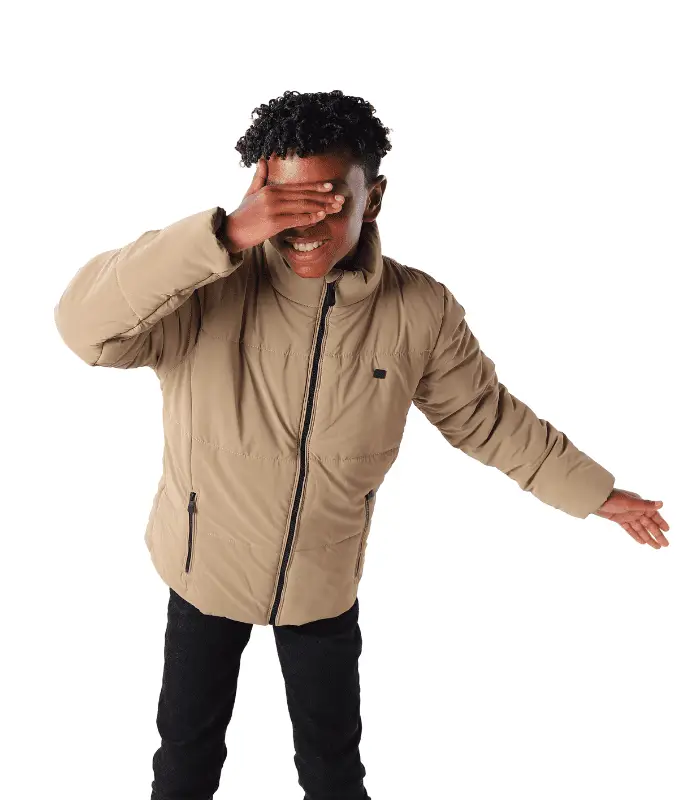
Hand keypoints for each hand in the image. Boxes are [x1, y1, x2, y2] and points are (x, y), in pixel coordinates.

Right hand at [224, 158, 344, 251]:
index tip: (331, 187)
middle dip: (324, 197)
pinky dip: (310, 217)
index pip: (298, 187)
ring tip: (335, 208)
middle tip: (340, 198)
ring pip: (303, 205)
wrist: (230, 232)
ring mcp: (273, 208)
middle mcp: (273, 195)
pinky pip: (296, 219)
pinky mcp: (273, 222)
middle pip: (304, 195)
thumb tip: (261, 160)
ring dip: (321, 206)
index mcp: (270, 189)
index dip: (316, 186)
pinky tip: (321, 216)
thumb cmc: (242, 215)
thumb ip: (259, 177)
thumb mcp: (250, 193)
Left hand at [593, 488, 669, 548]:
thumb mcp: (630, 503)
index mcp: (640, 504)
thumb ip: (646, 505)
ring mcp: (627, 515)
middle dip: (657, 534)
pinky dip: (636, 535)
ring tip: (656, 547)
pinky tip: (642, 542)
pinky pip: (630, 529)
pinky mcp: (619, 519)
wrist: (596, 499)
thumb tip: (661, 503)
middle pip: (648, 525)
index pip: (653, 515)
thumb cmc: (613, 498)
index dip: (661, 523)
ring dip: (648, 537)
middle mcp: (635, 510)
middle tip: (665, 545)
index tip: (667, 530)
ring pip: (640, 529)